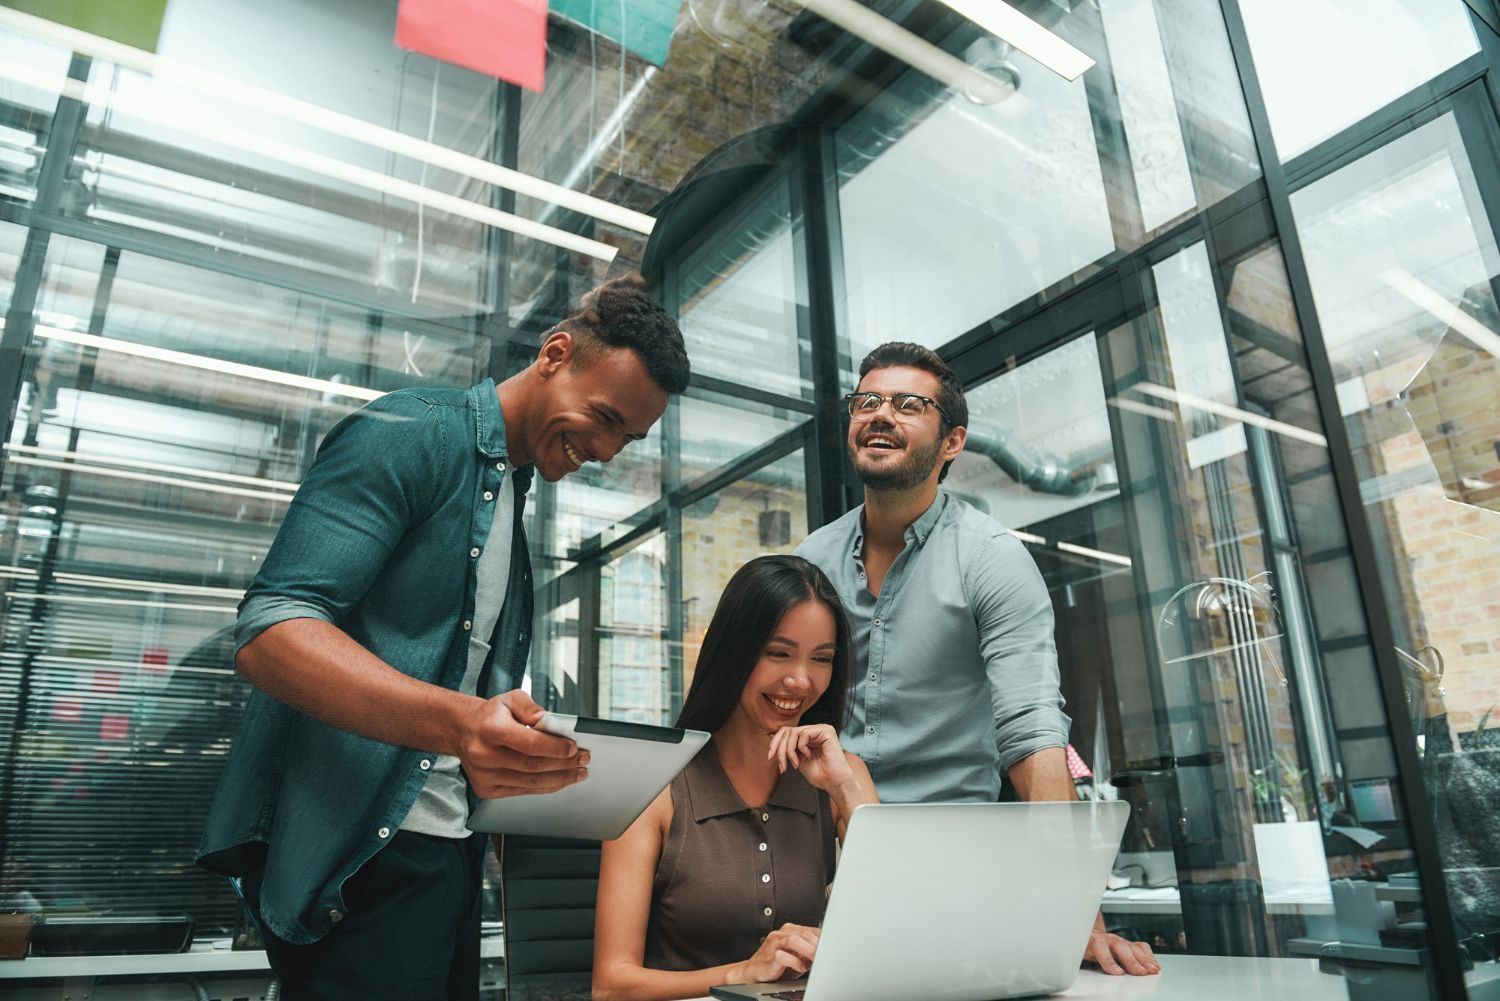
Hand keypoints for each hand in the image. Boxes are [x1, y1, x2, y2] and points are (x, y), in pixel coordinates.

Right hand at [458, 690, 587, 797]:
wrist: (464, 731)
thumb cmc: (491, 715)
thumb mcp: (510, 698)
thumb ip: (531, 707)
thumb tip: (549, 721)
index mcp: (490, 729)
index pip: (530, 743)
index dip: (555, 748)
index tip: (574, 748)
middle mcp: (484, 755)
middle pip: (533, 766)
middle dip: (564, 764)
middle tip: (584, 760)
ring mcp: (484, 775)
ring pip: (530, 783)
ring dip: (559, 779)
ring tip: (577, 773)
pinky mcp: (486, 789)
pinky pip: (522, 791)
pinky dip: (544, 787)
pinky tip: (559, 780)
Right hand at [732, 923, 819, 983]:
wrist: (755, 972)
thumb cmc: (778, 965)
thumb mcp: (798, 956)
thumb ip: (809, 952)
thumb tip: (826, 953)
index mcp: (791, 930)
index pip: (811, 930)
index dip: (822, 939)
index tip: (831, 948)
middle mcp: (782, 933)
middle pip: (804, 933)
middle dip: (817, 945)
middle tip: (826, 955)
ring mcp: (774, 943)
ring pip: (793, 940)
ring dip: (807, 950)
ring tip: (815, 959)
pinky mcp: (769, 955)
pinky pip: (782, 955)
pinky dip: (794, 962)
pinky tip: (800, 968)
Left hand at [769, 724, 853, 792]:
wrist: (833, 783)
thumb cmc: (820, 774)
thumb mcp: (797, 759)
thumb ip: (788, 748)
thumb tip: (771, 736)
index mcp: (808, 736)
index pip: (786, 731)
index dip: (775, 743)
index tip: (770, 757)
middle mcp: (814, 730)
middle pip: (787, 731)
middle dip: (780, 749)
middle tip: (783, 765)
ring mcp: (821, 729)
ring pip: (793, 732)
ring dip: (789, 750)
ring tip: (796, 763)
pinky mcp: (826, 731)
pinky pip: (804, 733)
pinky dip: (801, 747)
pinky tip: (809, 755)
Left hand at [1082, 918, 1158, 975]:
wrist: (1088, 933)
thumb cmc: (1083, 946)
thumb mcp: (1078, 953)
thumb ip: (1081, 960)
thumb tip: (1075, 972)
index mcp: (1092, 941)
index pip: (1100, 948)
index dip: (1109, 961)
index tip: (1117, 972)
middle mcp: (1108, 939)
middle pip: (1121, 947)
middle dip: (1132, 961)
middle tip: (1140, 972)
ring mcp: (1120, 940)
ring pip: (1133, 947)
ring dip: (1144, 960)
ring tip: (1152, 970)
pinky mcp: (1128, 943)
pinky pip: (1141, 947)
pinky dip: (1149, 957)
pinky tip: (1154, 965)